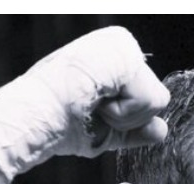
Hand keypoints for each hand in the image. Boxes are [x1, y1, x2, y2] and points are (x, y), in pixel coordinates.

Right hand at [0, 26, 169, 180]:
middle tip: (90, 110)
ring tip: (91, 105)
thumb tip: (161, 130)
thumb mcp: (104, 129)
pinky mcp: (124, 54)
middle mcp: (121, 45)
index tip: (90, 112)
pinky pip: (149, 100)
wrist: (32, 122)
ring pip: (158, 101)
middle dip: (127, 119)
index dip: (124, 119)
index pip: (149, 99)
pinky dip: (123, 114)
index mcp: (115, 58)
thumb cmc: (57, 124)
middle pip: (158, 99)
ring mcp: (123, 46)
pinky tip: (95, 101)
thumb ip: (134, 128)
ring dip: (125, 117)